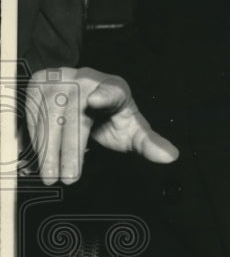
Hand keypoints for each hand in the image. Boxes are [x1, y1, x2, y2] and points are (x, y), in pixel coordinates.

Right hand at [24, 66, 178, 184]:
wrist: (84, 93)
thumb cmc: (111, 115)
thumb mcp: (131, 128)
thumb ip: (148, 143)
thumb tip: (172, 157)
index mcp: (115, 88)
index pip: (112, 91)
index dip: (105, 95)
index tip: (96, 100)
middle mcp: (86, 78)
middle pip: (76, 116)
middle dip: (70, 150)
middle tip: (68, 178)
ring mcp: (61, 78)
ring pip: (50, 116)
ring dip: (48, 150)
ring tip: (51, 176)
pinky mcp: (38, 83)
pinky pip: (31, 113)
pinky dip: (34, 139)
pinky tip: (39, 159)